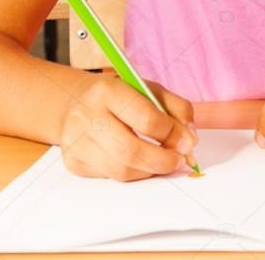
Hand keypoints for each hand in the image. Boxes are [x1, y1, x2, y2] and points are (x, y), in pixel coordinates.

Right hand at [59, 73, 197, 179]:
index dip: (171, 134)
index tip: (188, 142)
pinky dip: (132, 172)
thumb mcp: (147, 88)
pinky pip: (111, 176)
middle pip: (130, 151)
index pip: (145, 118)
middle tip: (180, 161)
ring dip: (150, 170)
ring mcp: (77, 142)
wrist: (73, 101)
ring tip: (163, 162)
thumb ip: (175, 107)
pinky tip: (140, 162)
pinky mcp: (74, 162)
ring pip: (121, 170)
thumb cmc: (118, 95)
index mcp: (107, 90)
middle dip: (162, 161)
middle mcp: (87, 116)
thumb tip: (190, 137)